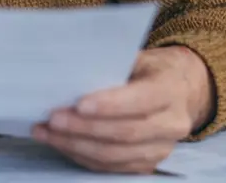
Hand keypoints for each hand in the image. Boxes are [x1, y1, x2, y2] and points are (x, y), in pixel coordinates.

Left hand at [33, 45, 213, 173]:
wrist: (180, 90)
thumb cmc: (148, 68)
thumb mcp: (137, 57)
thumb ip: (110, 64)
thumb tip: (69, 71)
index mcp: (170, 91)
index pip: (140, 101)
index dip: (109, 106)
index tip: (78, 105)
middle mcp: (172, 124)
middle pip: (125, 133)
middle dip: (84, 128)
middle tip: (52, 120)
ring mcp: (162, 149)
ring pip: (116, 155)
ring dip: (76, 146)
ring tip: (46, 133)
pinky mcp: (148, 163)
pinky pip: (113, 167)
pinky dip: (83, 156)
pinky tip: (60, 144)